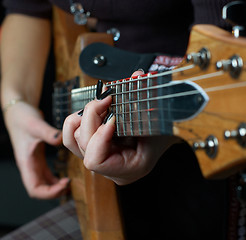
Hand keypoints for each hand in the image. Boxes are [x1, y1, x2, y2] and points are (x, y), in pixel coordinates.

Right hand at [4, 101, 68, 198]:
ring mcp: (34, 163)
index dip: (49, 193)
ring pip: (43, 183)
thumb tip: (60, 140)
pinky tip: (66, 176)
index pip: (34, 189)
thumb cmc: (23, 118)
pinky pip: (47, 174)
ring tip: (69, 183)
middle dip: (54, 192)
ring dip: (55, 187)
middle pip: (39, 190)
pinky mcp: (39, 158)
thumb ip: (48, 133)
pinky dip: (55, 178)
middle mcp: (29, 166)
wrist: (17, 111)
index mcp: (27, 162)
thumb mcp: (36, 124)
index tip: (64, 185)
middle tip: (70, 185)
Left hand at [63, 71, 179, 184]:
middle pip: (84, 146)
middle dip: (92, 117)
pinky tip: (96, 109)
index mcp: (127, 169)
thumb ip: (148, 100)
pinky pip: (73, 136)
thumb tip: (137, 76)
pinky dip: (80, 119)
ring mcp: (102, 158)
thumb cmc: (169, 129)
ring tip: (102, 103)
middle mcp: (110, 167)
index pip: (95, 161)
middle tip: (107, 97)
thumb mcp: (162, 119)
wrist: (171, 133)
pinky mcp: (96, 146)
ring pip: (73, 140)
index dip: (100, 135)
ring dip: (84, 118)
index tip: (114, 116)